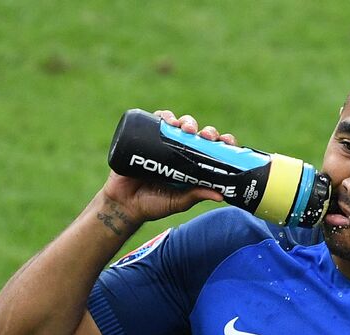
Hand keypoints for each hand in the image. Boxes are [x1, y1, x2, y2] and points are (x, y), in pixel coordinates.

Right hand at [101, 110, 239, 224]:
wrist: (123, 203)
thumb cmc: (153, 204)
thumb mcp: (178, 201)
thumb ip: (195, 196)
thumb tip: (221, 195)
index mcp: (192, 165)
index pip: (212, 150)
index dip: (221, 142)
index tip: (226, 141)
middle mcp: (180, 152)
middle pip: (198, 134)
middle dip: (205, 131)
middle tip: (205, 135)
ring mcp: (163, 143)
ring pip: (179, 125)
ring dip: (186, 121)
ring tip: (185, 128)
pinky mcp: (145, 137)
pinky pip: (156, 120)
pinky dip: (164, 115)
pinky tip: (167, 119)